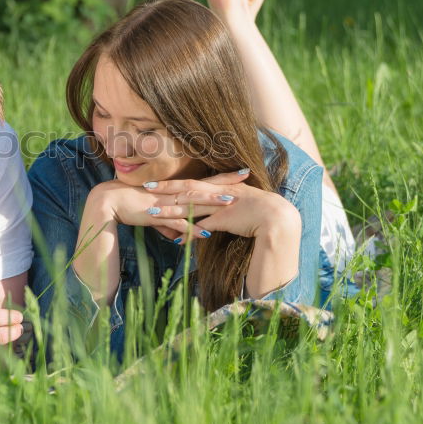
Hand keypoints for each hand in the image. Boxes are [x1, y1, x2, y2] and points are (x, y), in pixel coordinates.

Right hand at [89, 173, 240, 241]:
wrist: (109, 201)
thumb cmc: (131, 205)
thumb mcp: (154, 214)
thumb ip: (169, 224)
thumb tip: (178, 234)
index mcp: (174, 190)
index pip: (203, 182)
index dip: (223, 178)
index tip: (242, 172)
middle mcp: (172, 193)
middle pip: (203, 188)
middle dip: (224, 184)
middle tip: (246, 178)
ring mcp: (165, 203)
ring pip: (192, 202)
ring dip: (210, 203)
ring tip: (230, 204)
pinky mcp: (156, 214)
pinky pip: (176, 222)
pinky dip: (190, 228)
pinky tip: (203, 233)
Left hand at [142, 170, 298, 239]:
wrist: (277, 216)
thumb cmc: (260, 210)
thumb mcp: (239, 202)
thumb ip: (223, 206)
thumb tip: (210, 214)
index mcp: (219, 187)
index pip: (191, 182)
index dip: (171, 182)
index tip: (153, 183)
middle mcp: (218, 193)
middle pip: (186, 189)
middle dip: (165, 189)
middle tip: (145, 188)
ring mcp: (220, 206)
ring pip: (190, 206)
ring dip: (171, 211)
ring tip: (152, 215)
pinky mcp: (225, 220)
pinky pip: (203, 227)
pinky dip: (190, 233)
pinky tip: (177, 240)